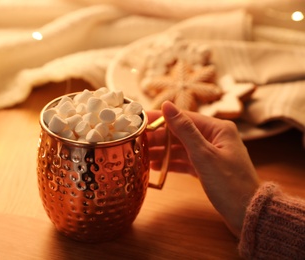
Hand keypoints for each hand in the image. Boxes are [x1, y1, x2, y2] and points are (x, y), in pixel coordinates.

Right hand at [147, 101, 259, 236]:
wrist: (248, 215)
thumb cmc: (230, 185)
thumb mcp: (204, 155)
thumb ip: (184, 130)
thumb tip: (167, 105)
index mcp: (218, 129)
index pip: (183, 117)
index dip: (160, 118)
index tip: (140, 120)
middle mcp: (215, 138)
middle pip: (180, 133)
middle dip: (159, 138)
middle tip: (137, 141)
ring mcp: (211, 154)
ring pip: (181, 148)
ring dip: (162, 151)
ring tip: (142, 154)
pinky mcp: (208, 168)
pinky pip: (185, 161)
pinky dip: (171, 163)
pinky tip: (155, 166)